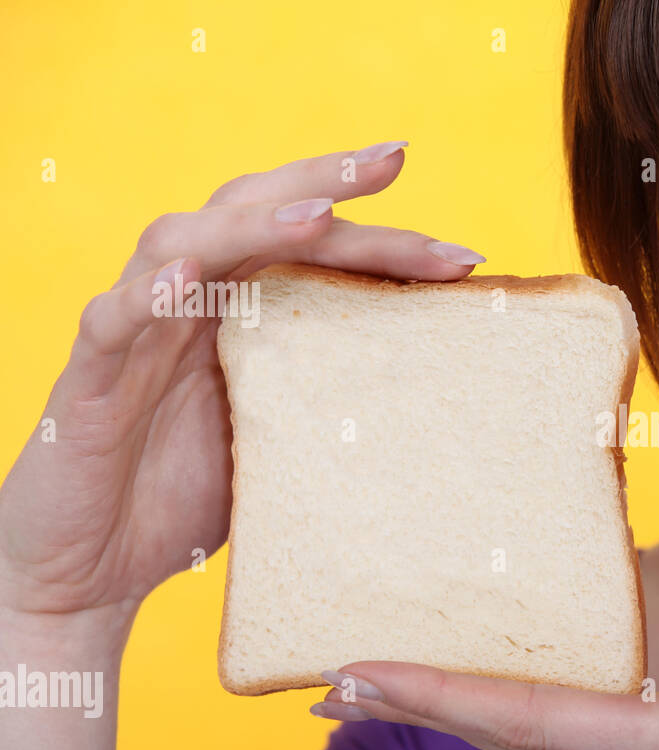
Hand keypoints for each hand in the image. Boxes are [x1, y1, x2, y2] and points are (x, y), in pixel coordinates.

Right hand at [0, 141, 484, 631]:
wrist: (94, 573)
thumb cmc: (193, 497)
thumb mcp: (287, 441)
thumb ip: (335, 397)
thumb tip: (444, 397)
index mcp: (241, 311)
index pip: (309, 246)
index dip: (382, 239)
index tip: (465, 255)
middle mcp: (190, 302)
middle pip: (250, 211)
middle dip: (325, 184)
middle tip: (396, 159)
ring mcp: (135, 334)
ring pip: (182, 243)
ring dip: (251, 222)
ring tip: (317, 216)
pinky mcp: (86, 381)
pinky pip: (111, 321)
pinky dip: (146, 296)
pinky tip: (186, 279)